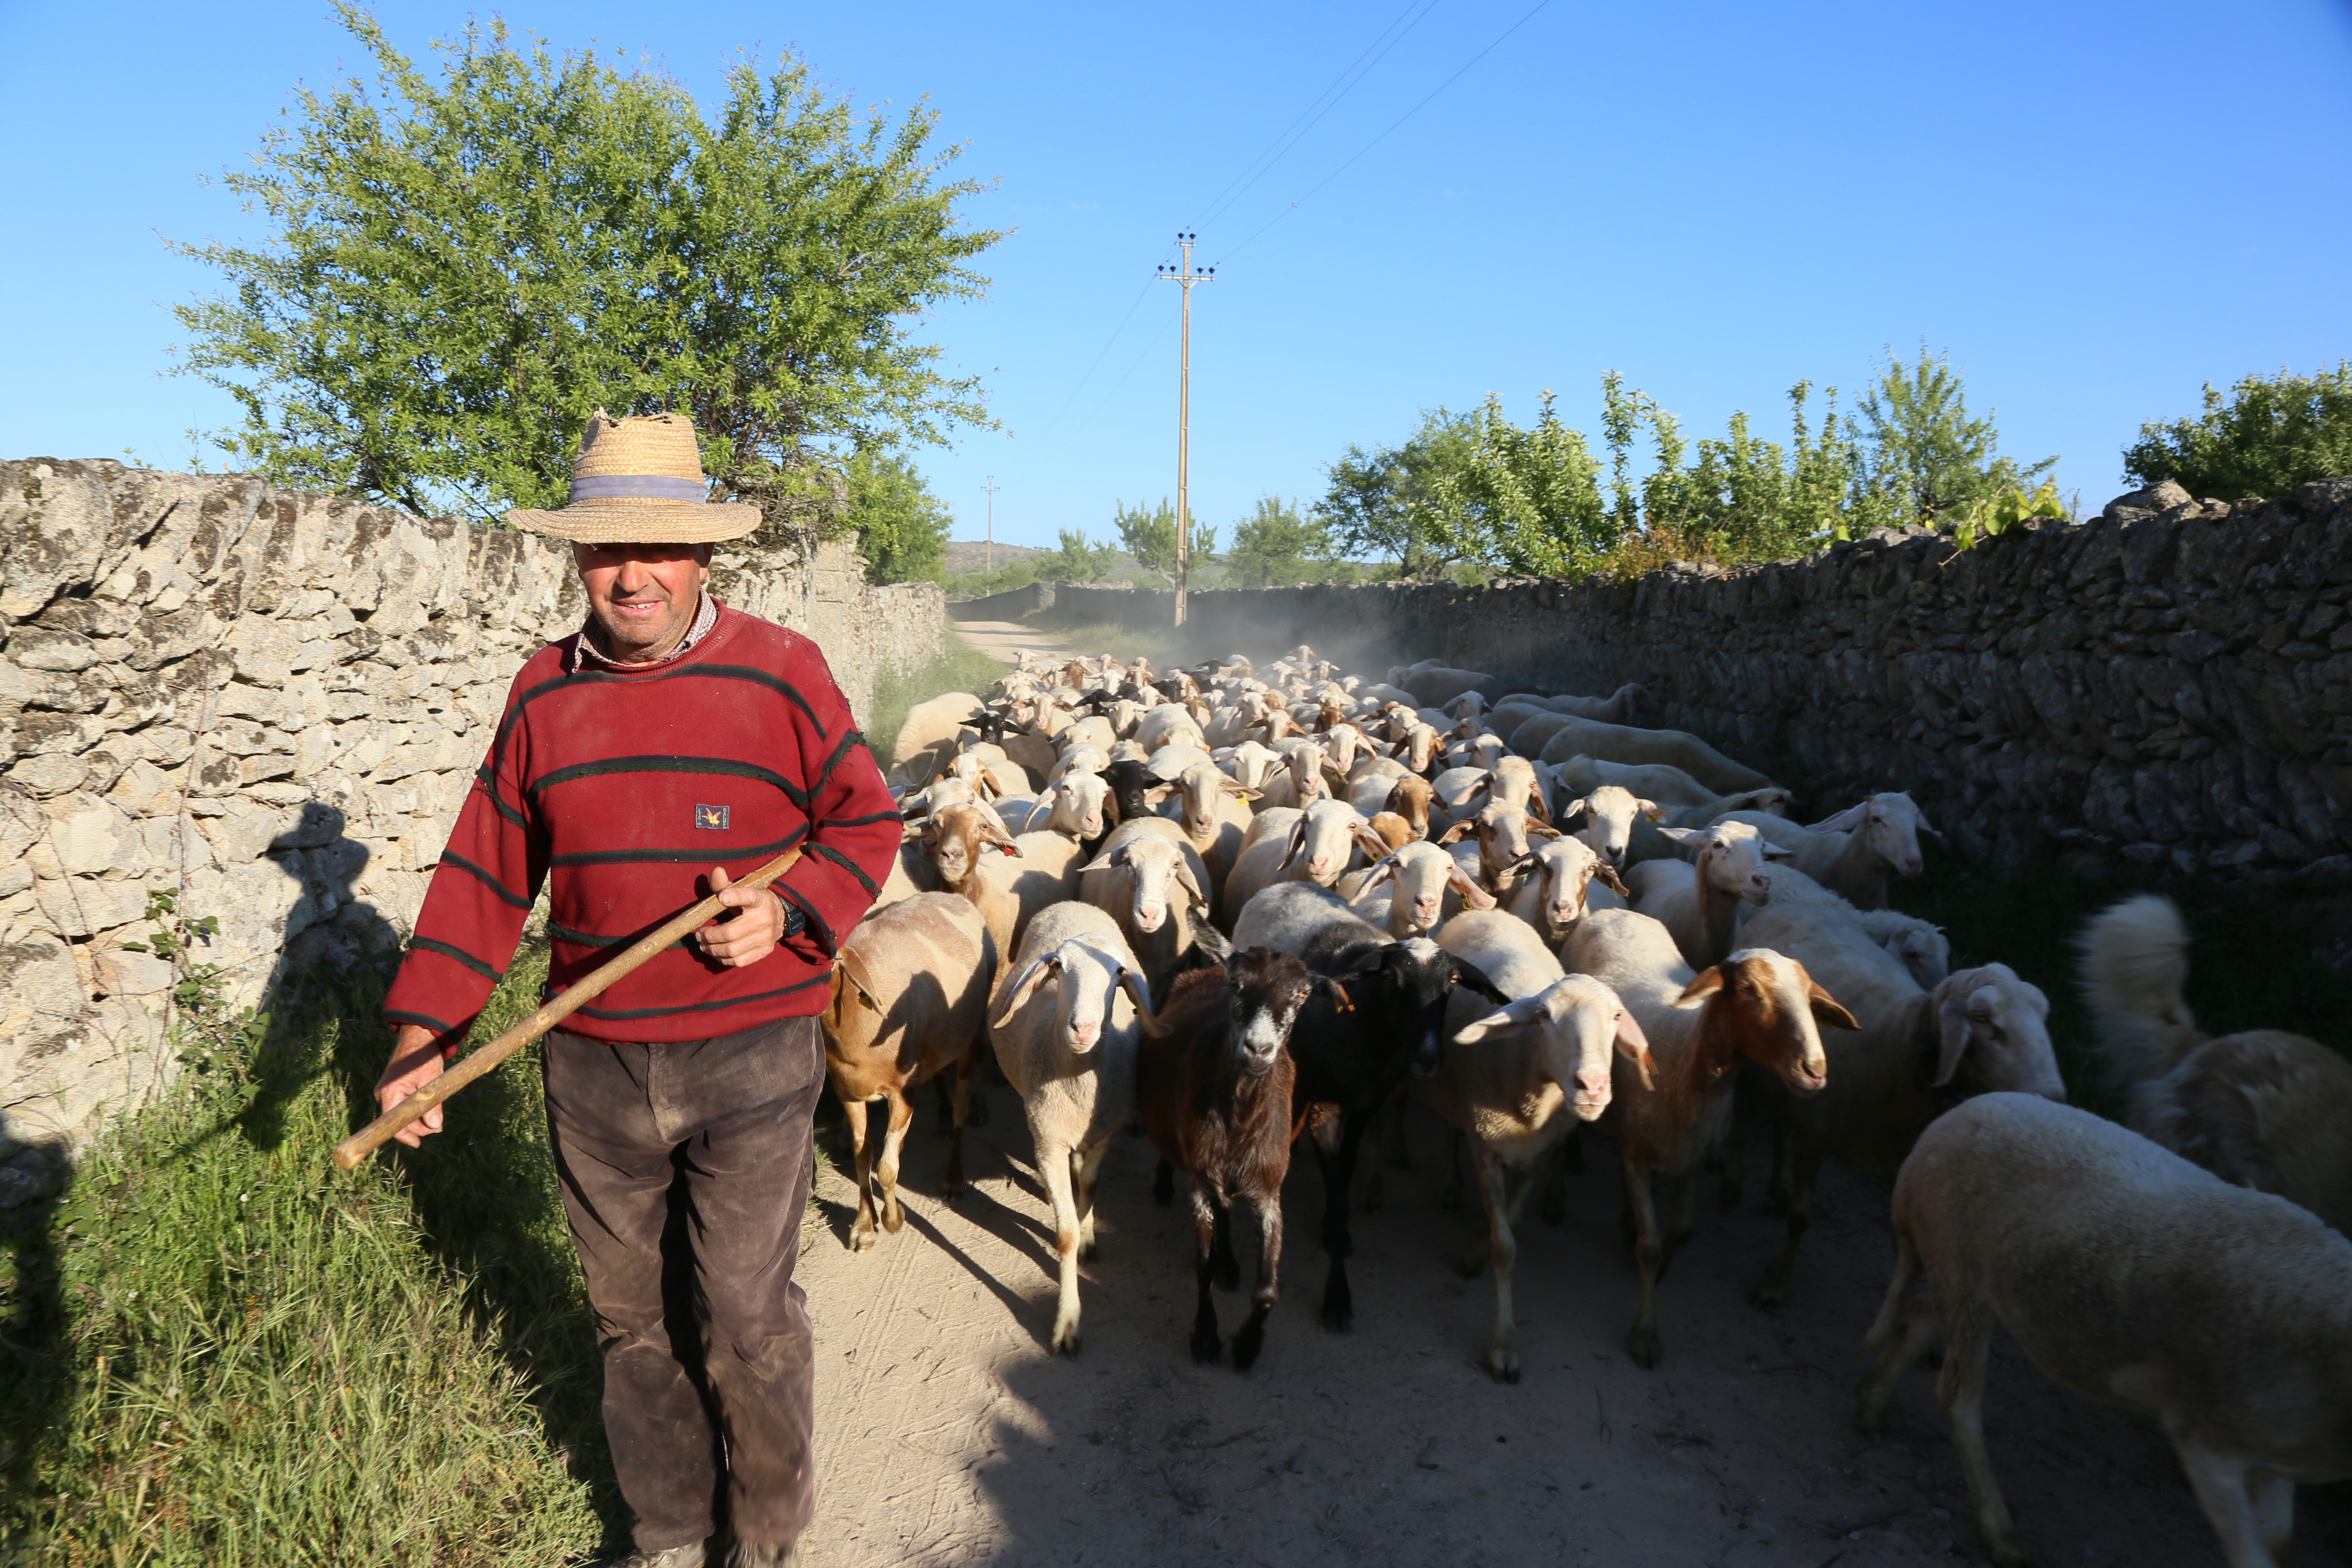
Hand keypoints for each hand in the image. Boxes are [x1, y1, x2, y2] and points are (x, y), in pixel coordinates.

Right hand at [375, 1023, 448, 1147]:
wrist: (418, 1037)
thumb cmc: (424, 1057)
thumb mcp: (431, 1080)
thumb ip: (432, 1104)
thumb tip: (435, 1126)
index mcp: (389, 1093)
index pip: (392, 1124)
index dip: (405, 1136)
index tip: (417, 1144)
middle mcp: (383, 1094)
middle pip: (397, 1121)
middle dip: (417, 1127)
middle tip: (438, 1128)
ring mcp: (386, 1092)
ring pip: (400, 1115)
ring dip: (417, 1120)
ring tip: (435, 1122)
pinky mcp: (392, 1090)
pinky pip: (401, 1106)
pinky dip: (414, 1111)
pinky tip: (428, 1113)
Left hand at [698, 866, 785, 966]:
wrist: (780, 917)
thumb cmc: (752, 904)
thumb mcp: (741, 891)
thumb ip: (725, 884)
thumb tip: (716, 871)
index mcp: (759, 899)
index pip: (748, 896)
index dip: (734, 896)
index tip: (721, 897)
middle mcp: (764, 918)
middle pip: (731, 932)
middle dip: (709, 936)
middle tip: (699, 935)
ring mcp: (766, 937)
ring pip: (732, 950)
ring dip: (712, 949)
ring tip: (704, 945)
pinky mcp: (764, 951)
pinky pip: (738, 961)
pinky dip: (723, 959)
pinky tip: (716, 953)